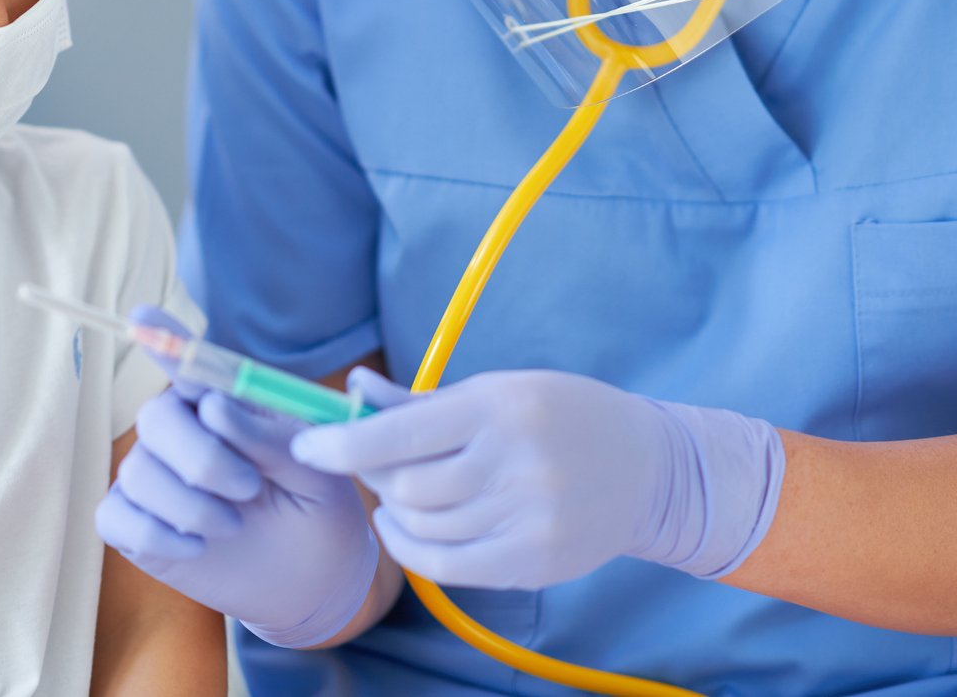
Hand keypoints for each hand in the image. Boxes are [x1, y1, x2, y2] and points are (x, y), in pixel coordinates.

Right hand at [95, 311, 379, 647]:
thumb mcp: (316, 472)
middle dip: (200, 456)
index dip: (163, 340)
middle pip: (156, 417)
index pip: (189, 364)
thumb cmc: (319, 512)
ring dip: (190, 503)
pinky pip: (116, 517)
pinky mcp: (135, 525)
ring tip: (235, 524)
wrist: (313, 582)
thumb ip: (273, 437)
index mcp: (226, 406)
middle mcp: (182, 432)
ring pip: (137, 471)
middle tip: (249, 488)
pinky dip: (157, 534)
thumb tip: (215, 406)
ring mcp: (154, 477)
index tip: (142, 317)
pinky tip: (197, 547)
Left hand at [292, 368, 783, 590]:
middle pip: (408, 486)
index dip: (343, 444)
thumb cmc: (562, 416)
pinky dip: (412, 549)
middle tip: (374, 463)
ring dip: (396, 511)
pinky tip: (405, 530)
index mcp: (500, 407)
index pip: (401, 433)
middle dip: (376, 477)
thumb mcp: (498, 390)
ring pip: (424, 526)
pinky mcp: (534, 560)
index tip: (307, 447)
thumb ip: (421, 401)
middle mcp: (515, 463)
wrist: (649, 468)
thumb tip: (353, 391)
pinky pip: (447, 566)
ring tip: (401, 491)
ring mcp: (527, 517)